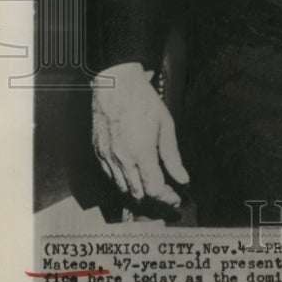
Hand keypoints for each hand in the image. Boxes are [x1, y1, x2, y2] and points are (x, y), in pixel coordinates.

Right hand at [91, 63, 189, 206]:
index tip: (176, 197)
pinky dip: (123, 179)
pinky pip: (110, 175)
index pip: (155, 189)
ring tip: (151, 182)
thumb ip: (172, 156)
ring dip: (138, 190)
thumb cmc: (143, 101)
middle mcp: (122, 160)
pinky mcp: (98, 152)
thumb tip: (183, 179)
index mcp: (142, 153)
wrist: (116, 84)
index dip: (168, 197)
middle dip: (155, 196)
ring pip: (123, 188)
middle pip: (138, 193)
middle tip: (168, 192)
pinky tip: (133, 172)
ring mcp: (107, 157)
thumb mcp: (166, 126)